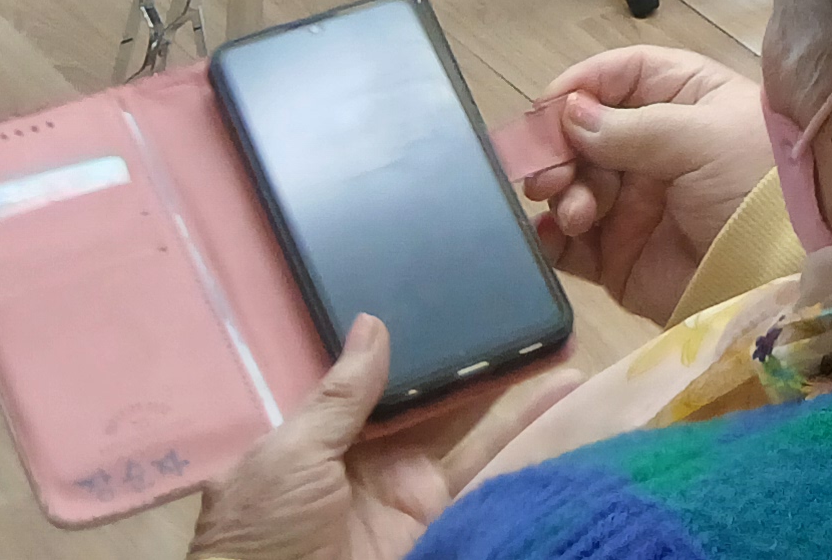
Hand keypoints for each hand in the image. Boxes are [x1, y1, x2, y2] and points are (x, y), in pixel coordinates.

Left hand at [185, 315, 576, 559]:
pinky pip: (490, 476)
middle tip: (529, 315)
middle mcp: (379, 460)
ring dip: (517, 395)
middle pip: (439, 402)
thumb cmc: (265, 532)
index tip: (462, 300)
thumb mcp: (289, 456)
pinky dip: (529, 443)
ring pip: (476, 433)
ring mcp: (414, 494)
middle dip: (480, 363)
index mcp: (332, 438)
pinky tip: (566, 405)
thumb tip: (373, 321)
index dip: (424, 345)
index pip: (385, 381)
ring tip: (563, 346)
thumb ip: (340, 395)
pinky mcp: (445, 523)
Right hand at [521, 44, 774, 323]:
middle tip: (545, 173)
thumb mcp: (702, 139)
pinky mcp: (620, 256)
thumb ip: (631, 128)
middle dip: (560, 148)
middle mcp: (657, 147)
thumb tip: (569, 114)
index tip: (547, 108)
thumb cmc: (754, 184)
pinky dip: (550, 237)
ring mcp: (636, 203)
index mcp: (687, 100)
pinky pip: (570, 242)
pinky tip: (548, 235)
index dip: (582, 86)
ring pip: (575, 185)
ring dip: (561, 192)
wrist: (780, 274)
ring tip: (576, 212)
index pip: (624, 76)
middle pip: (587, 133)